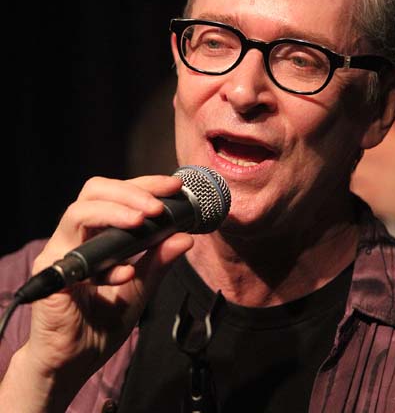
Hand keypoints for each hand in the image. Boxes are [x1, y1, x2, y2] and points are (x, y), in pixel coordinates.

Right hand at [0, 175, 193, 411]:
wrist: (72, 365)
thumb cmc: (100, 325)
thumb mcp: (140, 289)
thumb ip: (158, 262)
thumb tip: (186, 237)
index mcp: (97, 234)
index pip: (117, 194)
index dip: (145, 185)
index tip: (174, 188)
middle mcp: (76, 237)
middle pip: (95, 191)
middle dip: (131, 191)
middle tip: (159, 206)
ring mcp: (60, 254)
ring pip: (79, 211)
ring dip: (116, 211)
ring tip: (143, 220)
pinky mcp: (51, 277)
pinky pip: (75, 256)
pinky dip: (105, 264)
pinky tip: (126, 274)